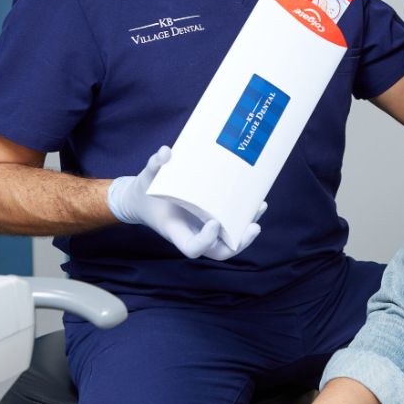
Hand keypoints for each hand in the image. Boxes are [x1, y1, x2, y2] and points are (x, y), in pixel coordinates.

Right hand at [107, 146, 264, 259]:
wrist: (143, 199)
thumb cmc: (145, 191)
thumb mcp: (147, 177)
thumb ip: (155, 164)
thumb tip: (167, 152)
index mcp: (175, 230)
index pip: (192, 248)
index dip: (206, 241)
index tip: (214, 222)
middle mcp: (192, 233)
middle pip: (219, 251)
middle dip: (239, 243)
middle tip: (254, 226)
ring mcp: (202, 229)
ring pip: (229, 240)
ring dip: (246, 229)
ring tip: (260, 206)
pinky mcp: (209, 219)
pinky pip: (230, 225)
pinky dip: (243, 215)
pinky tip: (256, 200)